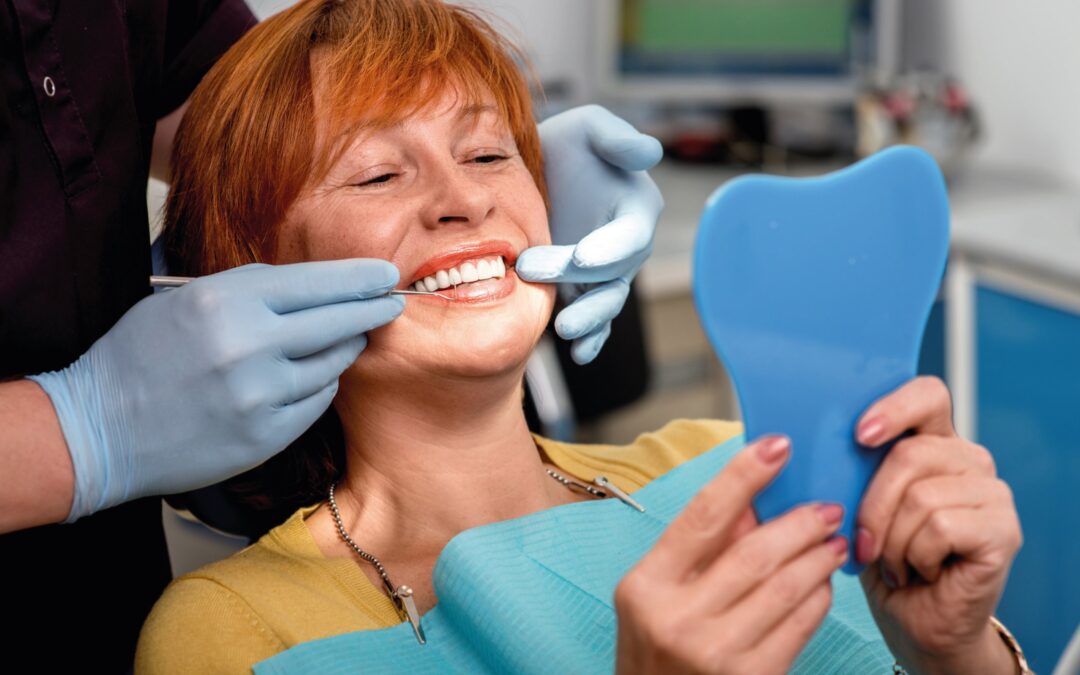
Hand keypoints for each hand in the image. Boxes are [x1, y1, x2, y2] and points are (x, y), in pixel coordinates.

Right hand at [29, 260, 403, 521]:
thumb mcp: (185, 301)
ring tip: (349, 337)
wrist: (98, 430)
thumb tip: (313, 287)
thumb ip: (249, 291)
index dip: (358, 278)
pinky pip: (317, 401)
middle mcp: (249, 345)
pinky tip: (313, 376)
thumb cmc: (139, 356)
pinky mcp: (266, 435)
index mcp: (225, 301)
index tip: (385, 274)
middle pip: (338, 321)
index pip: (316, 282)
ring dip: (345, 348)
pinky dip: (320, 385)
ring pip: (332, 363)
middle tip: (393, 302)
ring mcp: (260, 394)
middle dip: (372, 309)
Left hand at [516, 105, 663, 364]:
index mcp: (636, 208)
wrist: (532, 173)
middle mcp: (626, 246)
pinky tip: (578, 355)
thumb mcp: (588, 127)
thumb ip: (616, 138)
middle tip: (531, 269)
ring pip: (606, 303)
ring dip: (589, 320)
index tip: (584, 256)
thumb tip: (649, 152)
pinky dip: (591, 340)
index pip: (631, 234)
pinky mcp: (582, 291)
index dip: (611, 248)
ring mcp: (605, 274)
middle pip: (612, 273)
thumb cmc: (567, 144)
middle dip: (577, 278)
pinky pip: (594, 321)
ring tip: (564, 330)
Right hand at [614, 436, 847, 674]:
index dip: (743, 475)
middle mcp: (678, 619)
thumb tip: (752, 498)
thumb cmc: (656, 652)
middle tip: (826, 508)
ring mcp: (715, 653)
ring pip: (785, 588)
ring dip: (818, 557)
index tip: (777, 446)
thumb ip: (699, 548)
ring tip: (833, 541)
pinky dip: (818, 597)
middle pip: (754, 552)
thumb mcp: (656, 596)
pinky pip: (799, 626)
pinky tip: (822, 583)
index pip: (703, 516)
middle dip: (799, 523)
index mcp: (646, 585)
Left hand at [855, 377, 1022, 673]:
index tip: (861, 435)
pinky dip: (916, 556)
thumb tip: (806, 443)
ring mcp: (992, 492)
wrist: (914, 623)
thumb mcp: (855, 505)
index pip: (926, 395)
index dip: (894, 407)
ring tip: (897, 562)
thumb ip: (849, 468)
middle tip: (866, 543)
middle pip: (909, 454)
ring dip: (893, 541)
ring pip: (921, 496)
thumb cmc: (882, 561)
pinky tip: (922, 571)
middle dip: (872, 506)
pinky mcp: (1003, 529)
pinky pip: (941, 527)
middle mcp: (968, 459)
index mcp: (932, 441)